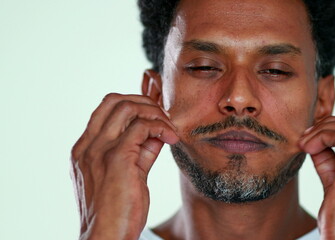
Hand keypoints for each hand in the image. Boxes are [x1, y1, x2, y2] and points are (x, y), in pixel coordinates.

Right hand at [70, 93, 178, 239]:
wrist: (106, 238)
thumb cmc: (116, 212)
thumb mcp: (127, 175)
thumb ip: (139, 152)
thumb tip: (158, 134)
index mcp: (84, 149)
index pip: (105, 109)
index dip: (134, 105)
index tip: (155, 115)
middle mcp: (88, 146)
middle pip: (114, 100)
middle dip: (145, 103)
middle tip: (165, 118)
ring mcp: (100, 150)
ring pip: (127, 108)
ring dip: (155, 113)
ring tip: (170, 129)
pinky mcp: (117, 158)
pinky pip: (141, 127)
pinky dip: (161, 127)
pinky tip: (172, 139)